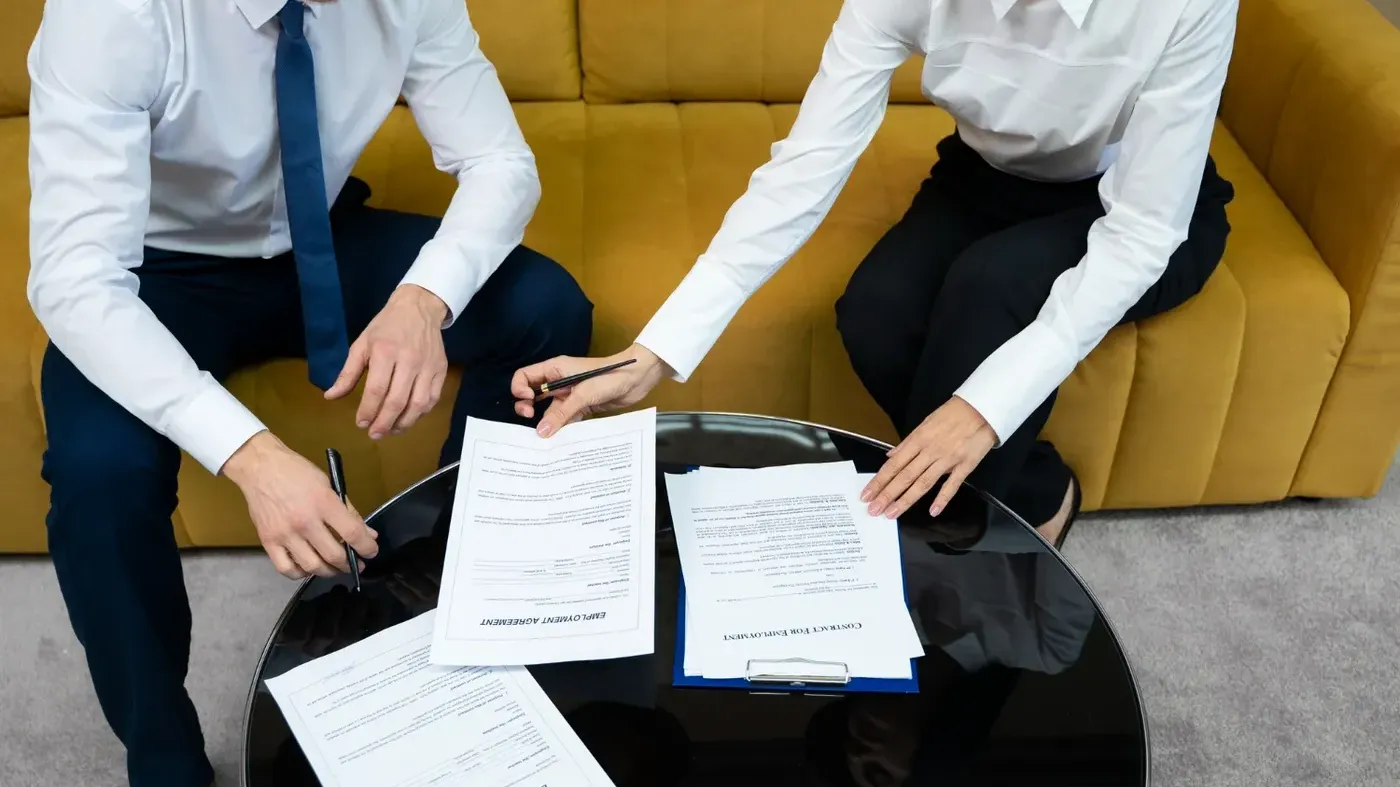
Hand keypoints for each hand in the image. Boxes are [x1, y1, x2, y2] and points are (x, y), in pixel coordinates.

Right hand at [223, 431, 379, 578]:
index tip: (371, 552)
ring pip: (312, 566)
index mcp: (323, 503)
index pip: (352, 533)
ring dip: (329, 571)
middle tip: (355, 564)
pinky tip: (308, 567)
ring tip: (335, 567)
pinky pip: (286, 569)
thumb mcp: (329, 484)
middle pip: (334, 555)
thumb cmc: (297, 472)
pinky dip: (300, 573)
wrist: (260, 467)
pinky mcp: (267, 541)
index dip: (367, 547)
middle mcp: (304, 521)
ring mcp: (284, 534)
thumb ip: (349, 511)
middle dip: (350, 564)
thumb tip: (368, 534)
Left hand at [325, 284, 448, 439]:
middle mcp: (409, 360)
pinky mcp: (441, 370)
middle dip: (384, 423)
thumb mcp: (361, 344)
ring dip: (404, 423)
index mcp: (385, 352)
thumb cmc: (386, 327)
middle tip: (374, 434)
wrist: (419, 308)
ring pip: (418, 404)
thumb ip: (348, 373)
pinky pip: (432, 399)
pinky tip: (408, 418)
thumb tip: (331, 397)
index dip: (368, 411)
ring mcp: (428, 366)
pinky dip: (420, 413)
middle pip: (398, 401)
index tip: (360, 423)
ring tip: (392, 431)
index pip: (377, 389)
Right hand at [511, 344, 668, 436]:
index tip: (528, 401)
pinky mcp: (581, 406)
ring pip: (549, 411)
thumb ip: (561, 413)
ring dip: (547, 422)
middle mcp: (558, 382)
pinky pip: (565, 419)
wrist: (637, 379)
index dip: (520, 389)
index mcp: (555, 369)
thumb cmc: (610, 376)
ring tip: (548, 435)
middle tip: (531, 418)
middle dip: (527, 407)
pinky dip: (563, 428)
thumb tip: (541, 432)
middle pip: (532, 395)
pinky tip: (563, 438)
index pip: (524, 376)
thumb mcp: (583, 393)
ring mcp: (569, 395)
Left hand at [861, 396, 996, 519]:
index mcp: (918, 440)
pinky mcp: (965, 466)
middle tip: (874, 509)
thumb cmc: (953, 414)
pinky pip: (952, 485)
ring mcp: (947, 460)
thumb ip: (907, 442)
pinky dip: (942, 499)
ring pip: (923, 483)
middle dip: (887, 494)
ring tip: (892, 513)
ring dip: (906, 500)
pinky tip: (933, 511)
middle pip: (905, 476)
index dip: (879, 480)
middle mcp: (930, 451)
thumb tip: (891, 455)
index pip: (894, 464)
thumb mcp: (926, 422)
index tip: (867, 493)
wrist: (982, 408)